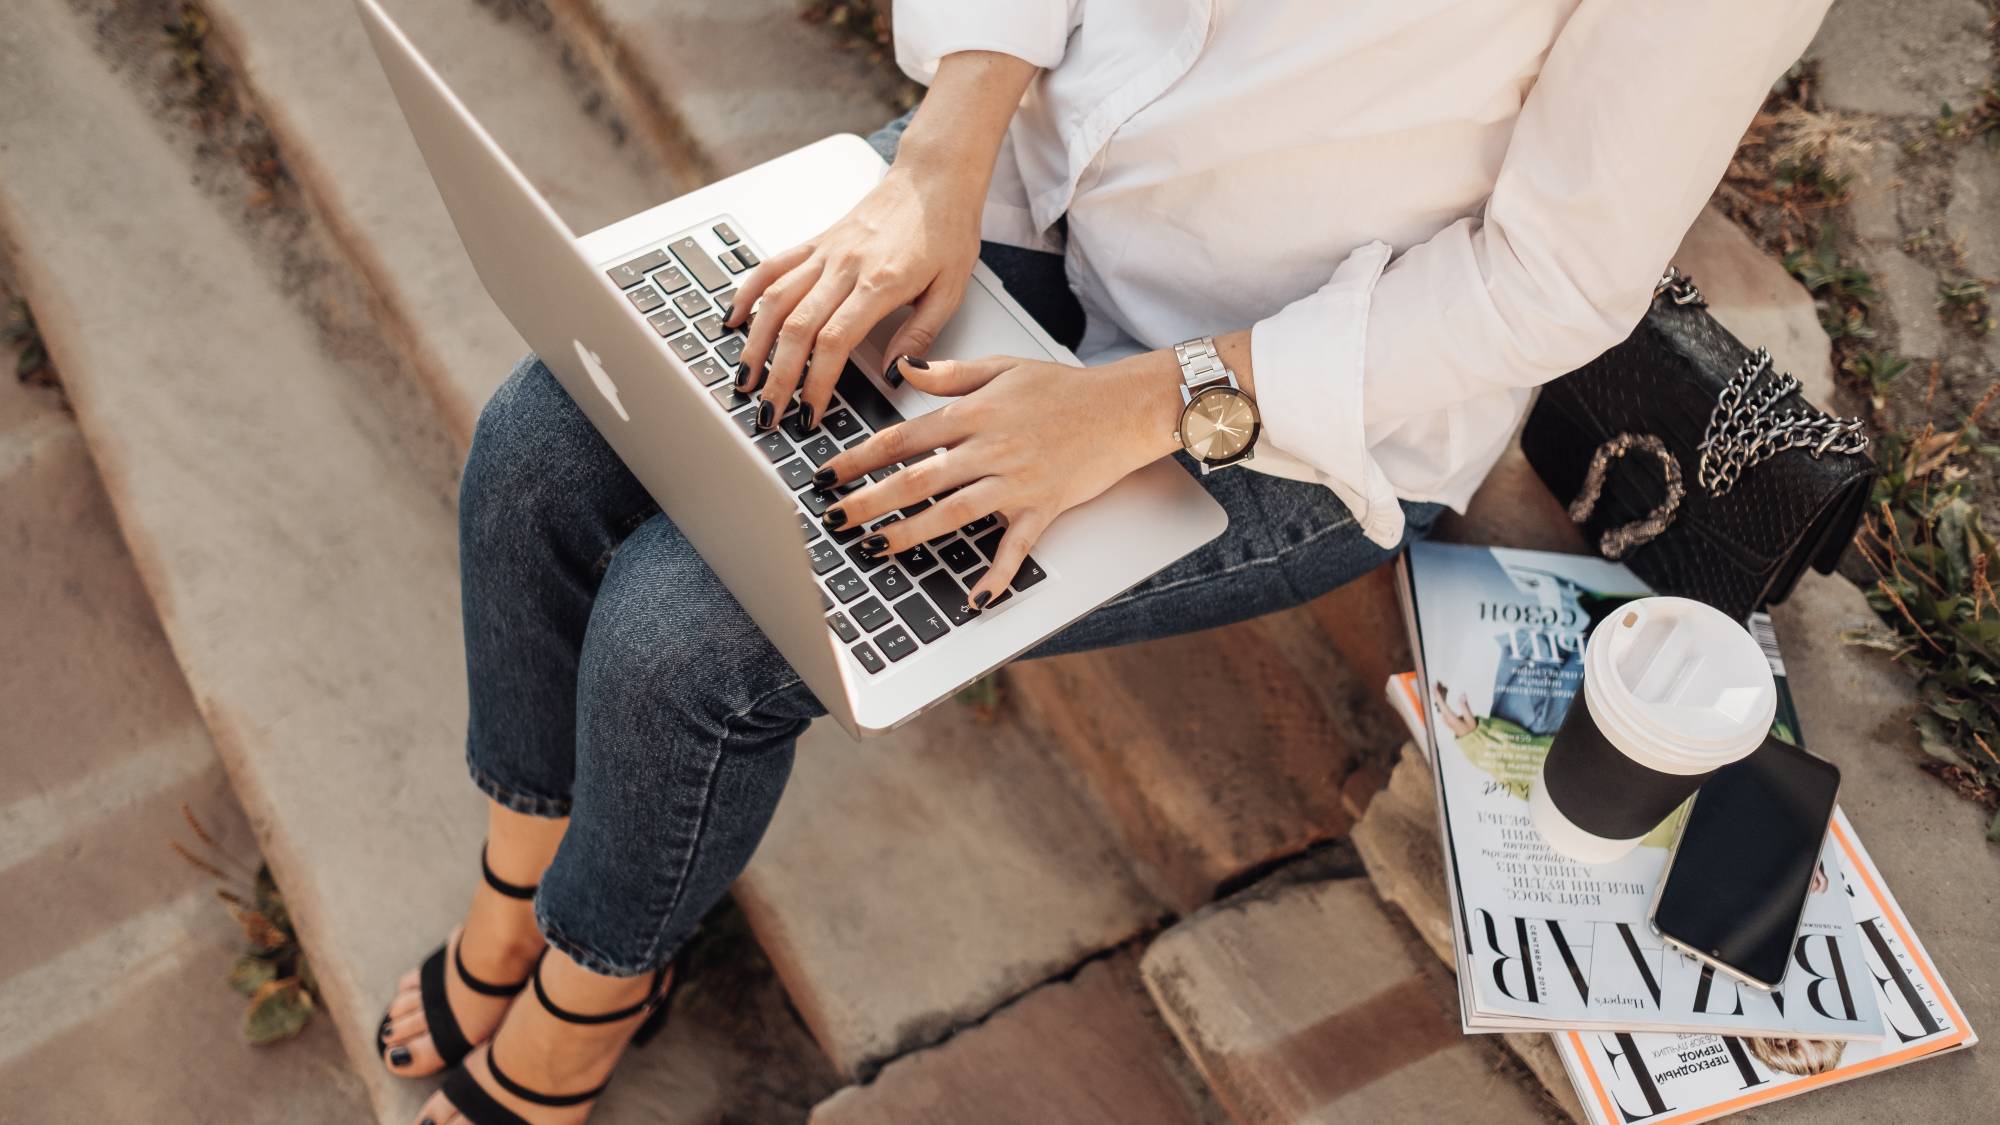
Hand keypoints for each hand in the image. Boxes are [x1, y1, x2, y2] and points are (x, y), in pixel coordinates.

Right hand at [724, 162, 982, 430]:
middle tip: (768, 412)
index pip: (834, 341)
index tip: (810, 413)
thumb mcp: (951, 291)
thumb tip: (896, 375)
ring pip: (776, 300)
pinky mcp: (817, 241)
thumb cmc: (948, 230)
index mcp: (880, 282)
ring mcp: (826, 252)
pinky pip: (773, 266)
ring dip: (755, 343)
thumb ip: (921, 336)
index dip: (816, 382)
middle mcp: (845, 266)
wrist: (935, 177)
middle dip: (778, 376)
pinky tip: (733, 320)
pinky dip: (748, 293)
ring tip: (744, 379)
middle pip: (797, 328)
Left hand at [815, 352, 1182, 607]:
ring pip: (952, 513)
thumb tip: (904, 370)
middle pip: (917, 479)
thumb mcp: (1003, 367)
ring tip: (875, 548)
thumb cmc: (1066, 388)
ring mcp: (1016, 482)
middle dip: (869, 502)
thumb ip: (950, 375)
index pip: (902, 438)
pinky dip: (994, 575)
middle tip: (834, 519)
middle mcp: (989, 449)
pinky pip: (1014, 549)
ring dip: (910, 534)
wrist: (1125, 407)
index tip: (826, 474)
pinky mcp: (1043, 509)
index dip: (858, 458)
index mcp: (974, 413)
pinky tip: (971, 599)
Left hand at [1434, 682, 1477, 736]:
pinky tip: (1444, 694)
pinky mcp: (1446, 718)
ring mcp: (1445, 718)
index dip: (1437, 694)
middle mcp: (1445, 717)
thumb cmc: (1470, 729)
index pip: (1441, 704)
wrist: (1469, 739)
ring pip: (1439, 705)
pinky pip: (1442, 707)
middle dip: (1437, 692)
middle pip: (1438, 703)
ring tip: (1440, 686)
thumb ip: (1465, 707)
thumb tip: (1462, 695)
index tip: (1434, 686)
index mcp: (1450, 717)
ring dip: (1440, 695)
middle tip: (1437, 682)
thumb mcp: (1470, 718)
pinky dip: (1442, 699)